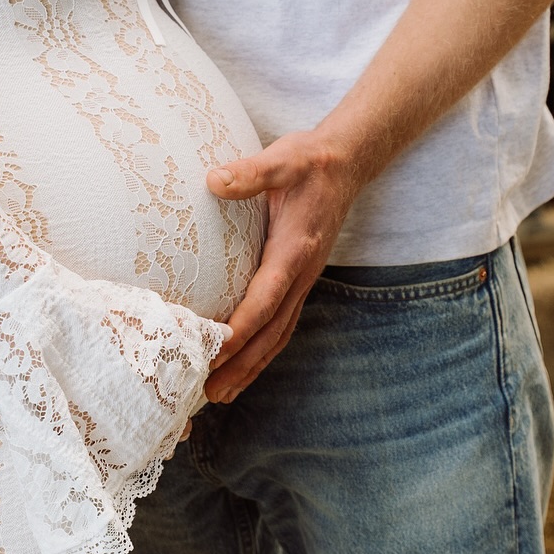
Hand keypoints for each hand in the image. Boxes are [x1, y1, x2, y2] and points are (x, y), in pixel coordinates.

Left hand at [203, 128, 370, 402]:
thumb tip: (214, 181)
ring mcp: (302, 279)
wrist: (345, 163)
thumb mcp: (282, 158)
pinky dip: (261, 350)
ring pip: (278, 334)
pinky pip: (280, 323)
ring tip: (219, 394)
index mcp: (295, 249)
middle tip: (208, 394)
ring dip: (250, 366)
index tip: (215, 351)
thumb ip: (251, 172)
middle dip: (242, 365)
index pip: (266, 298)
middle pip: (272, 331)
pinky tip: (242, 363)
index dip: (241, 328)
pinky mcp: (298, 278)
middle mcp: (302, 273)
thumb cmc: (310, 161)